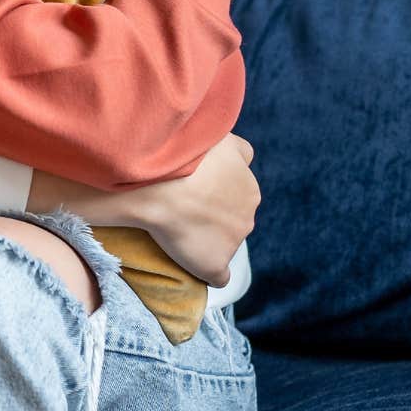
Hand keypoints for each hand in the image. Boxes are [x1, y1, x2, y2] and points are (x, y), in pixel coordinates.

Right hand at [127, 134, 258, 285]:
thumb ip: (230, 143)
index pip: (239, 186)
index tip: (197, 183)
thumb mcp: (218, 136)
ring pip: (226, 237)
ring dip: (209, 234)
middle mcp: (248, 211)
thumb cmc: (182, 158)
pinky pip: (217, 274)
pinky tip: (193, 265)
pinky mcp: (215, 263)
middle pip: (235, 212)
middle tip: (182, 202)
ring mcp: (234, 239)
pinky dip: (208, 270)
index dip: (218, 185)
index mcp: (249, 185)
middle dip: (215, 208)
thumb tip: (233, 142)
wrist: (160, 188)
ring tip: (177, 226)